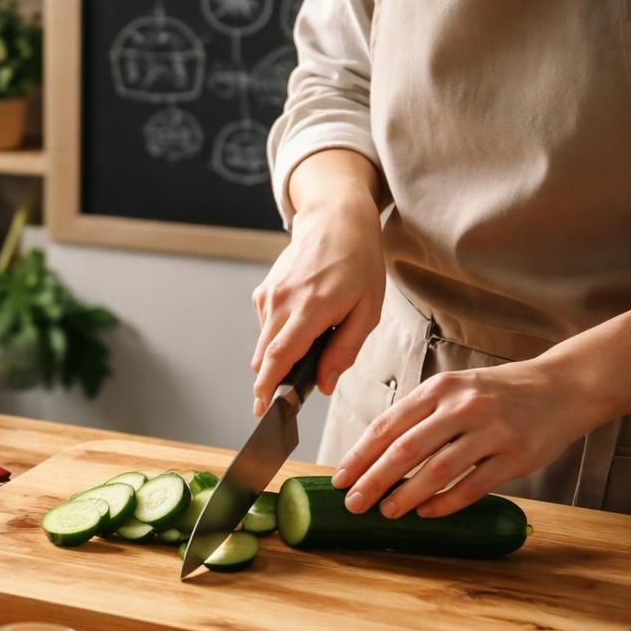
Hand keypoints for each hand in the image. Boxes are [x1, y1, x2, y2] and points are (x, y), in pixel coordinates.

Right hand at [251, 180, 384, 415]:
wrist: (335, 220)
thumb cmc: (358, 262)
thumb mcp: (368, 310)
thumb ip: (345, 350)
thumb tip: (323, 383)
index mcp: (311, 308)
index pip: (279, 357)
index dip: (267, 387)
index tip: (261, 410)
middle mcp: (282, 302)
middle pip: (265, 356)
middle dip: (270, 381)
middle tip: (285, 398)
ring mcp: (269, 295)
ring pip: (264, 343)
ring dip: (279, 357)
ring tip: (309, 347)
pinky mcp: (264, 290)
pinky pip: (266, 326)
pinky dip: (279, 335)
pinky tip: (303, 322)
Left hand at [330, 359, 595, 517]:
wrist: (563, 388)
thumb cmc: (497, 393)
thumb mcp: (455, 390)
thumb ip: (420, 415)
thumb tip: (374, 454)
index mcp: (440, 389)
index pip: (388, 425)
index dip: (360, 455)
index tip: (339, 478)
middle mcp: (463, 407)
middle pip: (406, 449)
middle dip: (374, 480)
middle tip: (353, 503)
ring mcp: (492, 432)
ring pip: (437, 470)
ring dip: (406, 495)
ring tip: (386, 512)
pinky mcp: (517, 457)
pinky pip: (474, 486)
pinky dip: (446, 503)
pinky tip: (427, 513)